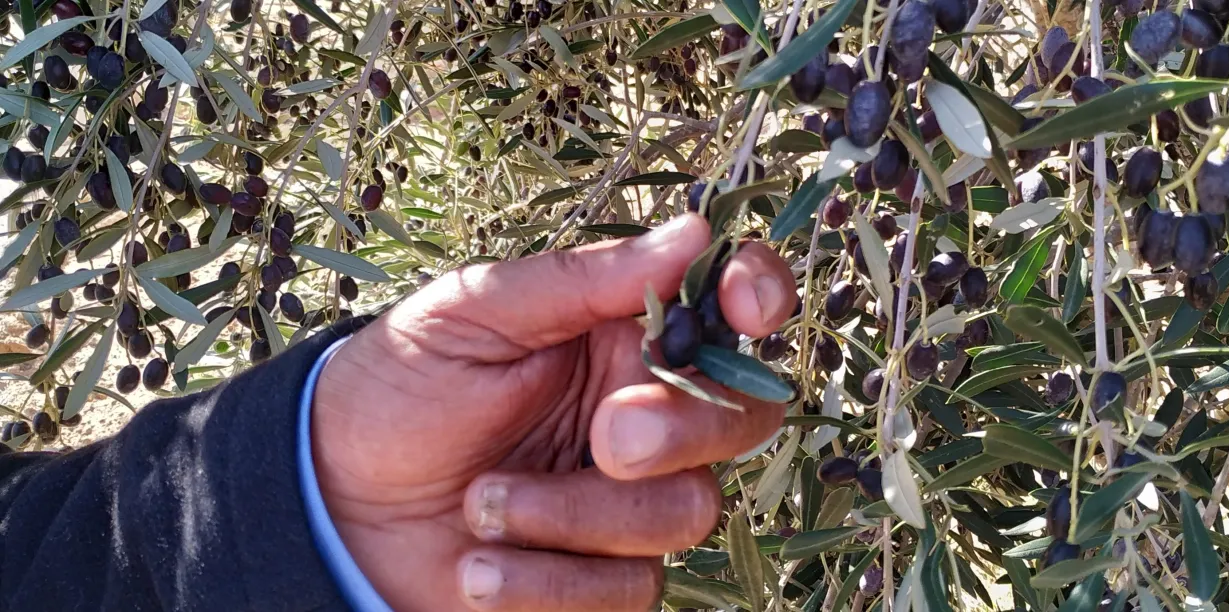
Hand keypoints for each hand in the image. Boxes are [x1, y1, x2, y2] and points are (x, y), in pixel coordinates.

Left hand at [312, 214, 795, 611]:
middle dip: (683, 428)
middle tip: (607, 437)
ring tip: (480, 505)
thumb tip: (692, 232)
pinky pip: (627, 589)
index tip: (745, 303)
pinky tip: (476, 569)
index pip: (727, 306)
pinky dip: (546, 583)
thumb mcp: (474, 312)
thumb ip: (580, 281)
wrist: (333, 502)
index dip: (758, 294)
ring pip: (686, 511)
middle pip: (741, 417)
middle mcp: (643, 410)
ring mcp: (628, 499)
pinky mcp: (602, 578)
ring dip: (576, 516)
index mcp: (620, 334)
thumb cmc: (400, 387)